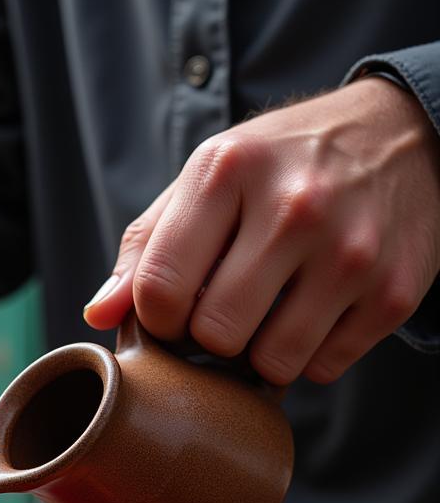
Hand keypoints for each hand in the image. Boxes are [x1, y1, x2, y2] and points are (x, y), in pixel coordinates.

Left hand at [83, 78, 439, 383]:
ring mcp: (351, 251)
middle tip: (226, 308)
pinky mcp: (393, 291)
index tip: (174, 307)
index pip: (159, 290)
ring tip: (270, 310)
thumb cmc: (279, 167)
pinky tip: (316, 310)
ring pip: (271, 363)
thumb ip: (145, 247)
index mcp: (228, 170)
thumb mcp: (206, 182)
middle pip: (214, 336)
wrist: (403, 134)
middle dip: (209, 336)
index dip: (157, 318)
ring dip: (260, 353)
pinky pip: (322, 368)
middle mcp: (295, 206)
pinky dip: (311, 354)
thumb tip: (99, 314)